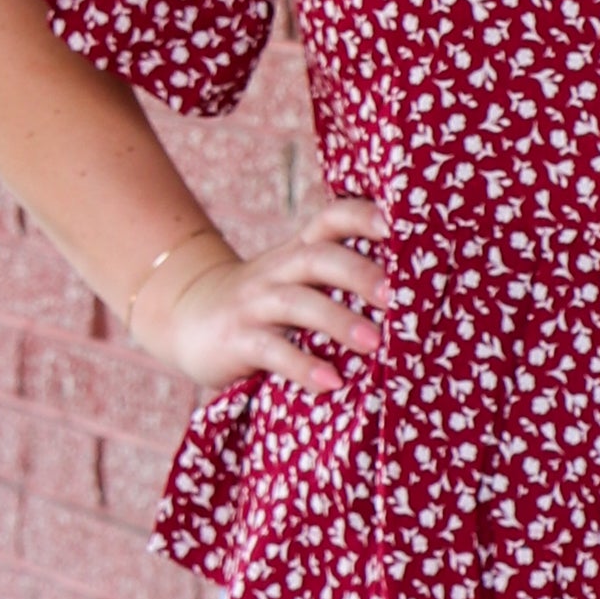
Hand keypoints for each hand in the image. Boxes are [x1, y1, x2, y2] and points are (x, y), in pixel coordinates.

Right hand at [129, 197, 391, 400]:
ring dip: (338, 321)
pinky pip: (272, 351)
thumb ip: (337, 281)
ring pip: (297, 303)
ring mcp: (254, 304)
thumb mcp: (296, 282)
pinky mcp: (236, 340)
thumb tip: (413, 300)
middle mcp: (278, 270)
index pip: (331, 219)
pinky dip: (302, 365)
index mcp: (298, 252)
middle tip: (394, 297)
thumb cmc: (263, 305)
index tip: (396, 224)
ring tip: (374, 345)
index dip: (361, 216)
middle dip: (359, 273)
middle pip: (319, 258)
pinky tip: (331, 382)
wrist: (186, 317)